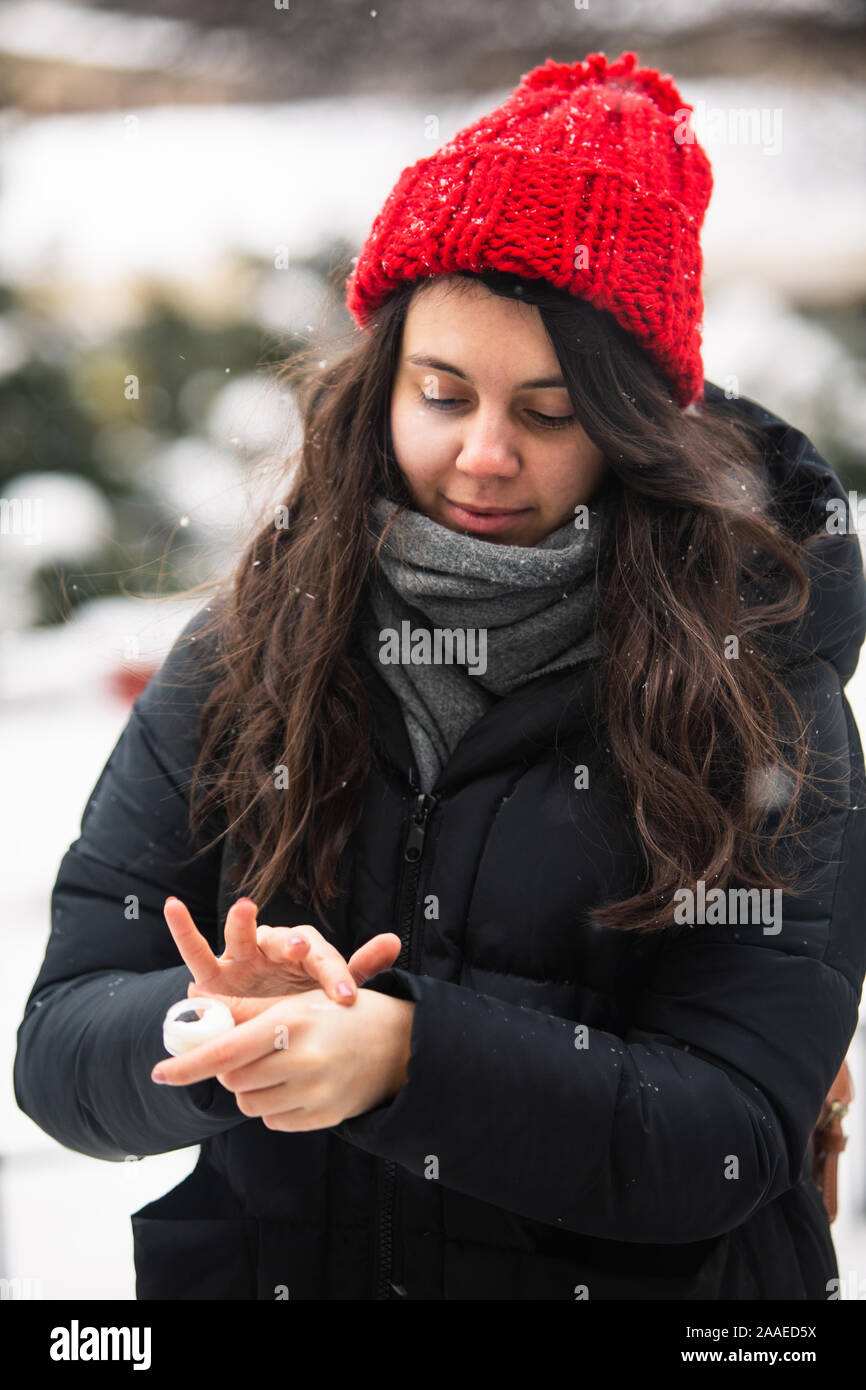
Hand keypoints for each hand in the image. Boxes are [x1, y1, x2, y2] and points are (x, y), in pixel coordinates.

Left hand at [150, 987, 415, 1129]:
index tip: (160, 1072)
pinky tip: (297, 1083)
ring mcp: (313, 1095)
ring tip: (277, 1065)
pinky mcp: (322, 1119)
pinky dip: (274, 1104)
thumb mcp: (298, 1001)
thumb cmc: (343, 1013)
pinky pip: (273, 1119)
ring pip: (249, 1102)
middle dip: (230, 1066)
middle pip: (233, 1078)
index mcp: (292, 1024)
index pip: (226, 1051)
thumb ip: (248, 1007)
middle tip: (250, 1050)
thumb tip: (199, 1002)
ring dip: (250, 1086)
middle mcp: (302, 1062)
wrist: (400, 1044)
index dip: (189, 1064)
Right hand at [163, 895, 400, 1004]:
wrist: (263, 1031)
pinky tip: (173, 907)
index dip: (335, 976)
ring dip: (243, 923)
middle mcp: (274, 949)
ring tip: (245, 909)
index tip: (347, 998)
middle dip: (293, 943)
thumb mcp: (330, 993)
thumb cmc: (300, 1005)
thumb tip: (394, 940)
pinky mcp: (213, 975)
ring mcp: (242, 958)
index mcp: (306, 955)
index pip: (323, 958)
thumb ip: (359, 969)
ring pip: (243, 936)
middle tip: (301, 948)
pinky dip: (182, 929)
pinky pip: (195, 951)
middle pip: (285, 940)